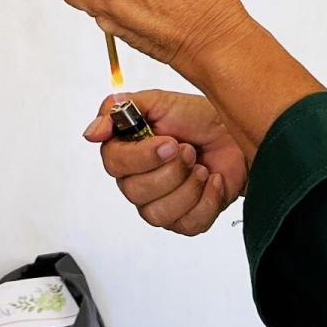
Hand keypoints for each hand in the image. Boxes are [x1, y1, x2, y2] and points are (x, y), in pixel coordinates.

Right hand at [83, 89, 245, 234]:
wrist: (235, 137)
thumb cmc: (199, 118)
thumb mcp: (158, 102)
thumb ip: (118, 110)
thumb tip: (91, 134)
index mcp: (128, 151)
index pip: (114, 164)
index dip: (141, 157)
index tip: (168, 142)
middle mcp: (138, 180)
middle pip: (135, 192)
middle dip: (171, 170)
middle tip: (189, 151)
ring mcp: (160, 203)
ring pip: (158, 213)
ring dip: (188, 187)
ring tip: (201, 167)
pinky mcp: (185, 220)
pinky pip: (187, 224)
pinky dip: (207, 200)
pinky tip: (213, 181)